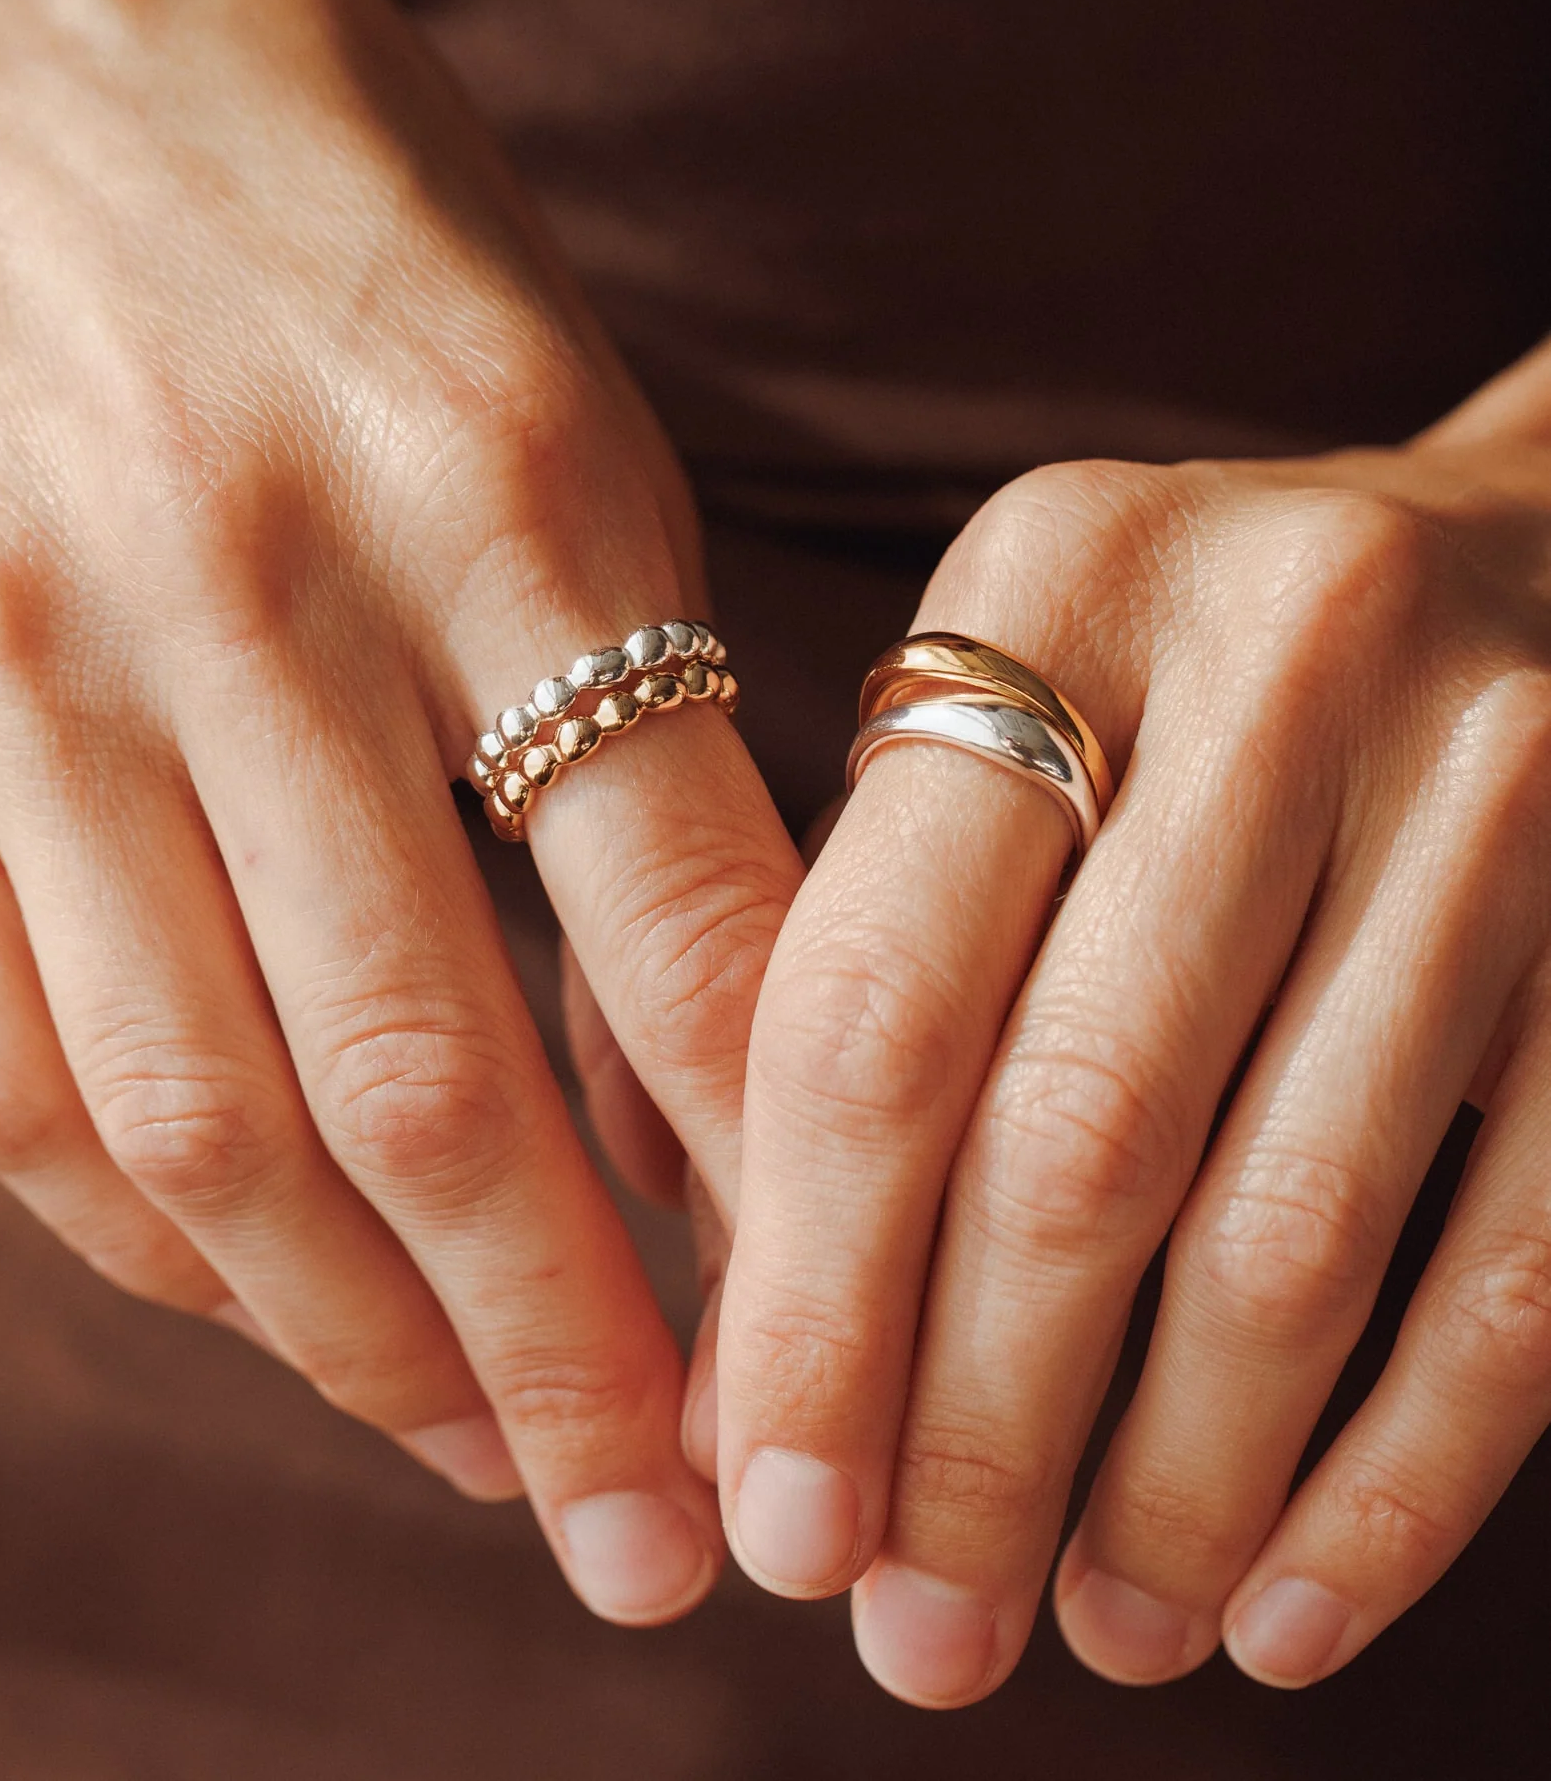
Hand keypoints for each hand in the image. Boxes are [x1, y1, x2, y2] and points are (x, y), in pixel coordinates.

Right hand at [0, 0, 800, 1621]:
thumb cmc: (290, 165)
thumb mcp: (525, 346)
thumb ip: (610, 655)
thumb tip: (680, 989)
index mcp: (499, 466)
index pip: (682, 916)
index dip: (775, 1178)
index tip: (834, 1340)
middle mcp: (254, 584)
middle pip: (432, 1080)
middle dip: (570, 1355)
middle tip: (661, 1531)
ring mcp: (21, 662)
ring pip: (200, 1122)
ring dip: (355, 1345)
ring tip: (478, 1461)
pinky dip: (139, 1237)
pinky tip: (252, 1303)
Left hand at [713, 363, 1550, 1698]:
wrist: (1528, 560)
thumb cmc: (1171, 692)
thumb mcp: (984, 725)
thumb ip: (829, 972)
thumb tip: (723, 1359)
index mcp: (1056, 581)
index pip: (878, 996)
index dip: (808, 1296)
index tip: (776, 1515)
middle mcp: (1286, 655)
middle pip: (1080, 1132)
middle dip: (978, 1431)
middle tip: (917, 1633)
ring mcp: (1495, 788)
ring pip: (1298, 1226)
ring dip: (1175, 1486)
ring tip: (1092, 1630)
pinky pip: (1521, 1264)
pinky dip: (1399, 1475)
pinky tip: (1285, 1607)